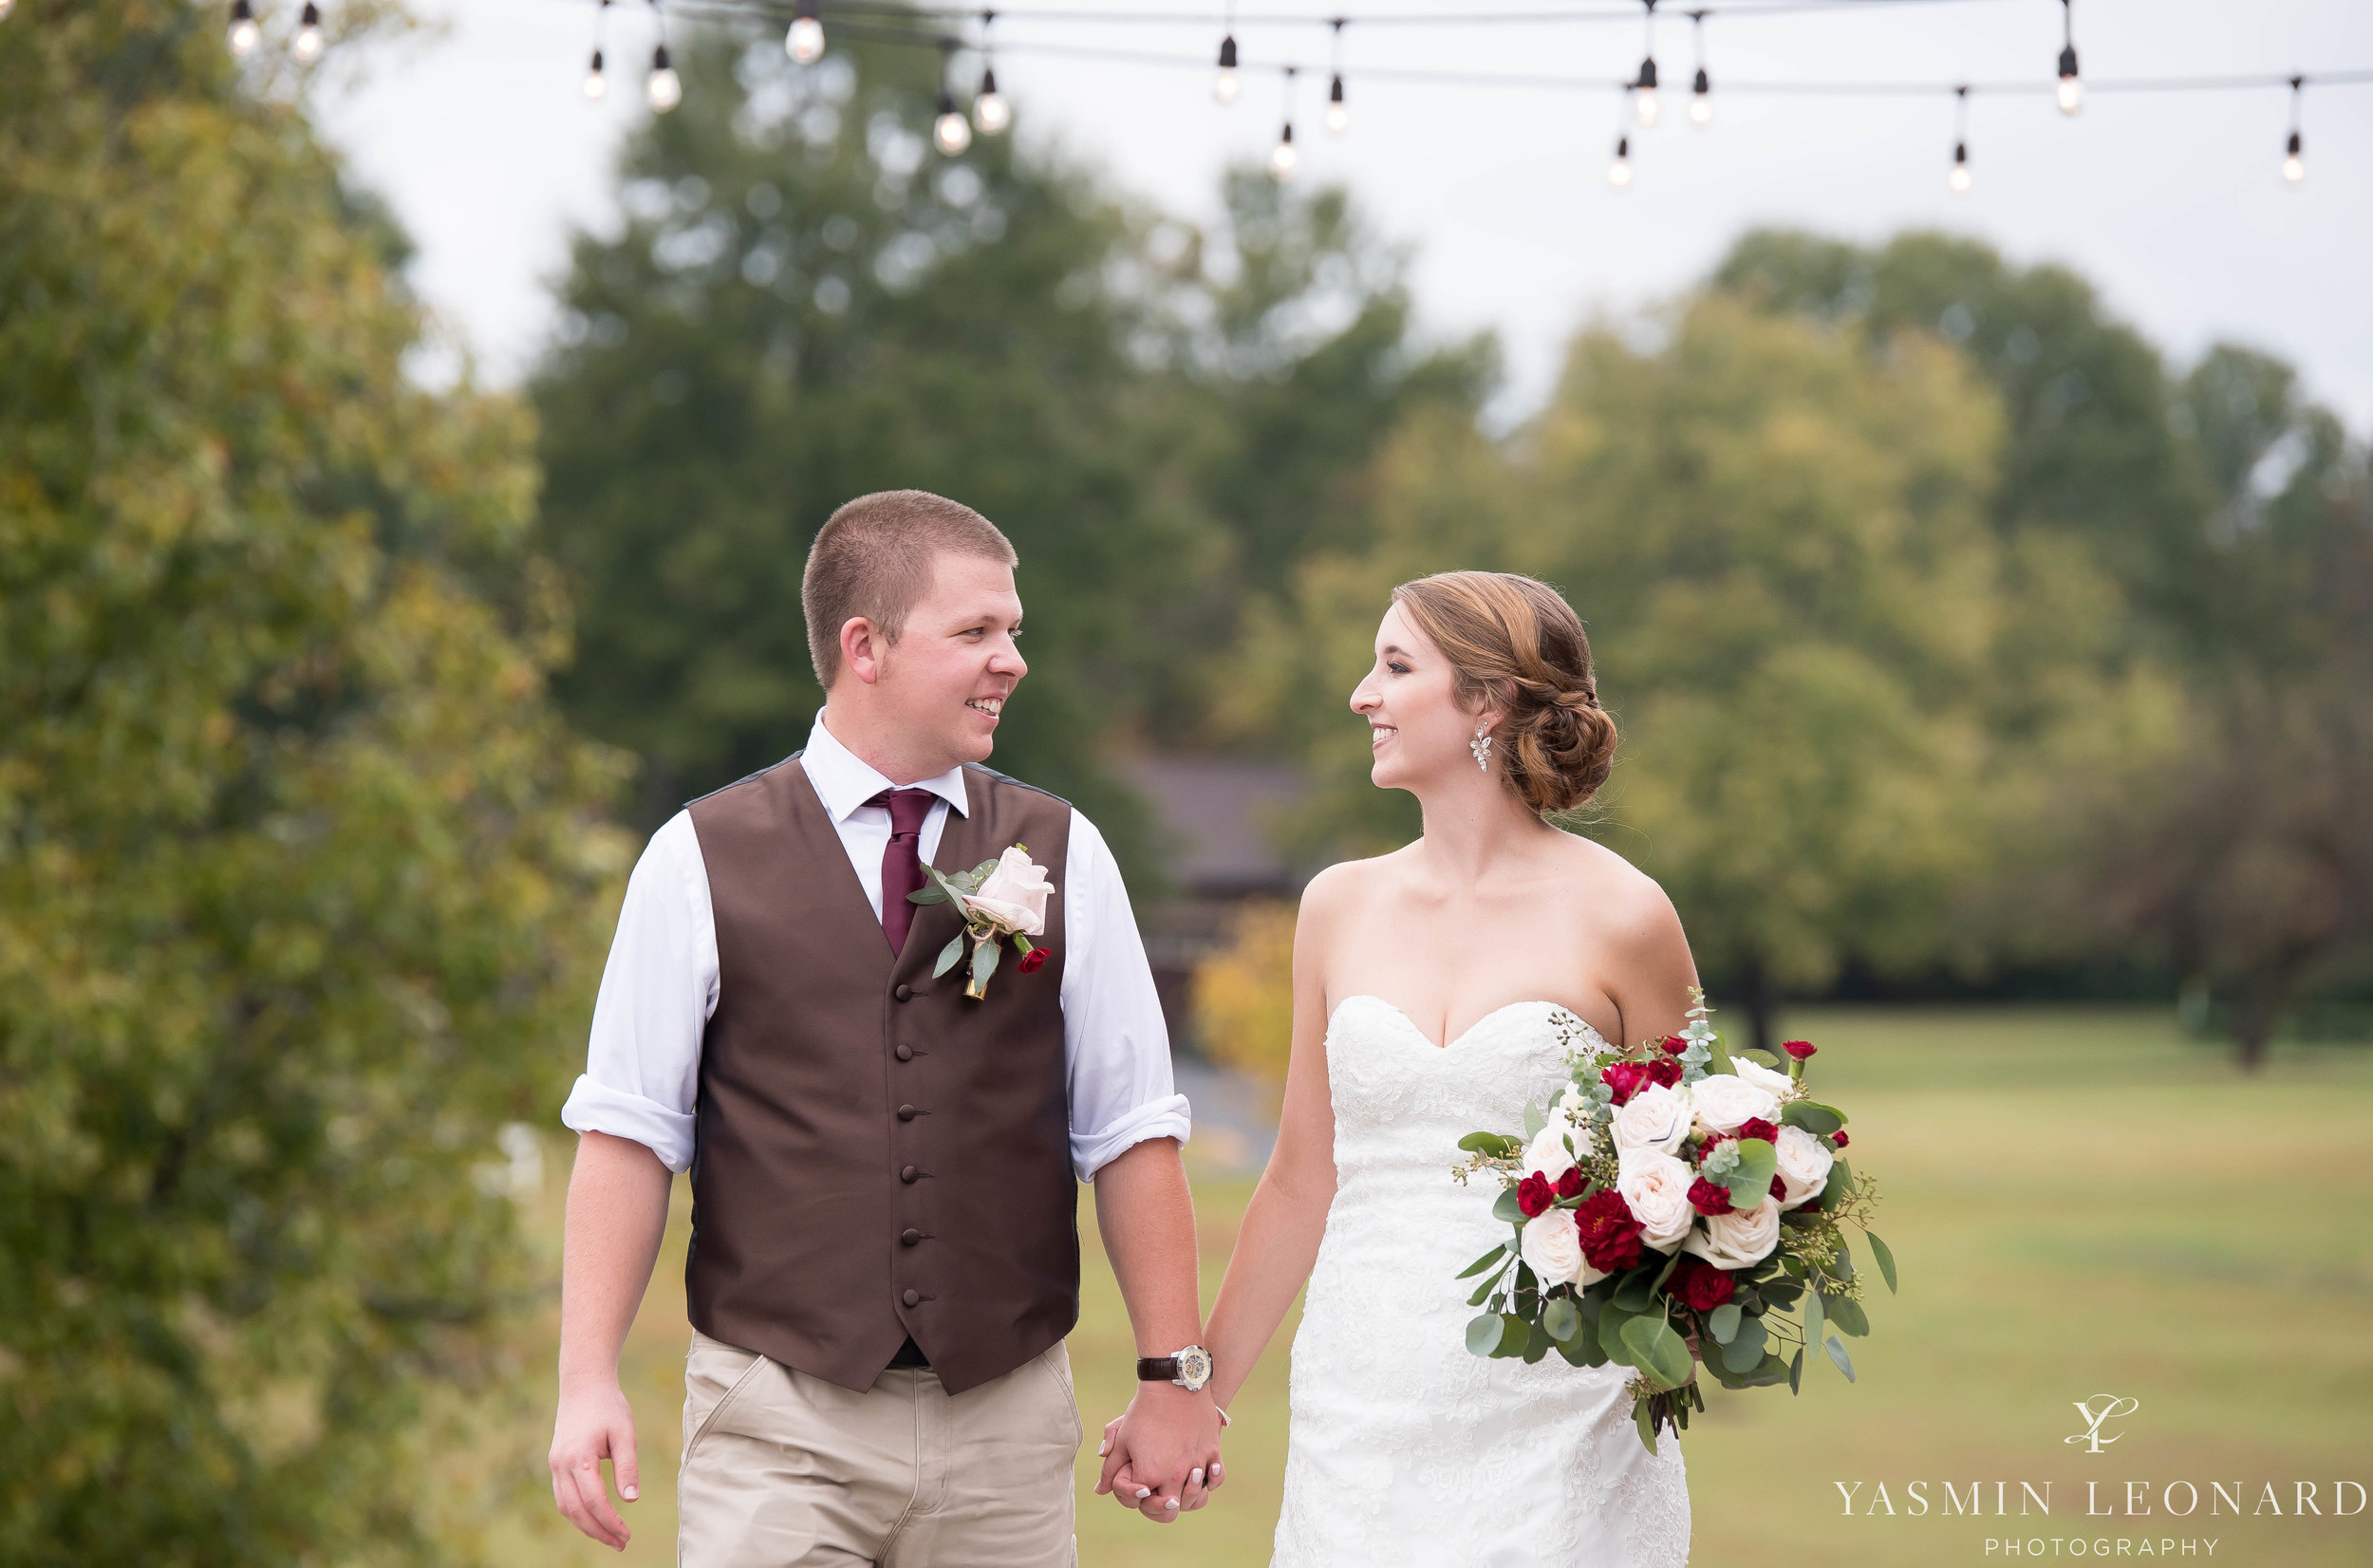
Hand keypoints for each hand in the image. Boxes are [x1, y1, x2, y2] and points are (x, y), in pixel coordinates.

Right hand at [549, 1374, 639, 1550]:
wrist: (583, 1385)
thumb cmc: (608, 1407)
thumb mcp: (624, 1434)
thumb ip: (627, 1467)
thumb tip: (631, 1499)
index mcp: (579, 1457)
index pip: (594, 1500)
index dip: (610, 1521)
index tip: (626, 1534)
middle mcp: (561, 1465)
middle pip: (576, 1510)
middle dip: (598, 1531)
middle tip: (621, 1543)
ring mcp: (555, 1465)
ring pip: (566, 1507)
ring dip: (586, 1526)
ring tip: (610, 1537)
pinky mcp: (556, 1464)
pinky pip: (563, 1497)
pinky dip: (577, 1513)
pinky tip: (595, 1519)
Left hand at [1092, 1382, 1223, 1522]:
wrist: (1173, 1384)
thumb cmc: (1143, 1411)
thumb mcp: (1122, 1438)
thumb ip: (1110, 1469)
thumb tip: (1100, 1490)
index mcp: (1149, 1474)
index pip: (1142, 1502)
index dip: (1136, 1496)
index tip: (1139, 1487)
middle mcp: (1174, 1475)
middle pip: (1169, 1510)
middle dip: (1161, 1505)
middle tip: (1159, 1494)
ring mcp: (1196, 1465)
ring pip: (1195, 1499)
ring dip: (1186, 1497)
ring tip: (1180, 1486)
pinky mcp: (1212, 1452)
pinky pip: (1217, 1478)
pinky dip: (1211, 1481)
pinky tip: (1202, 1474)